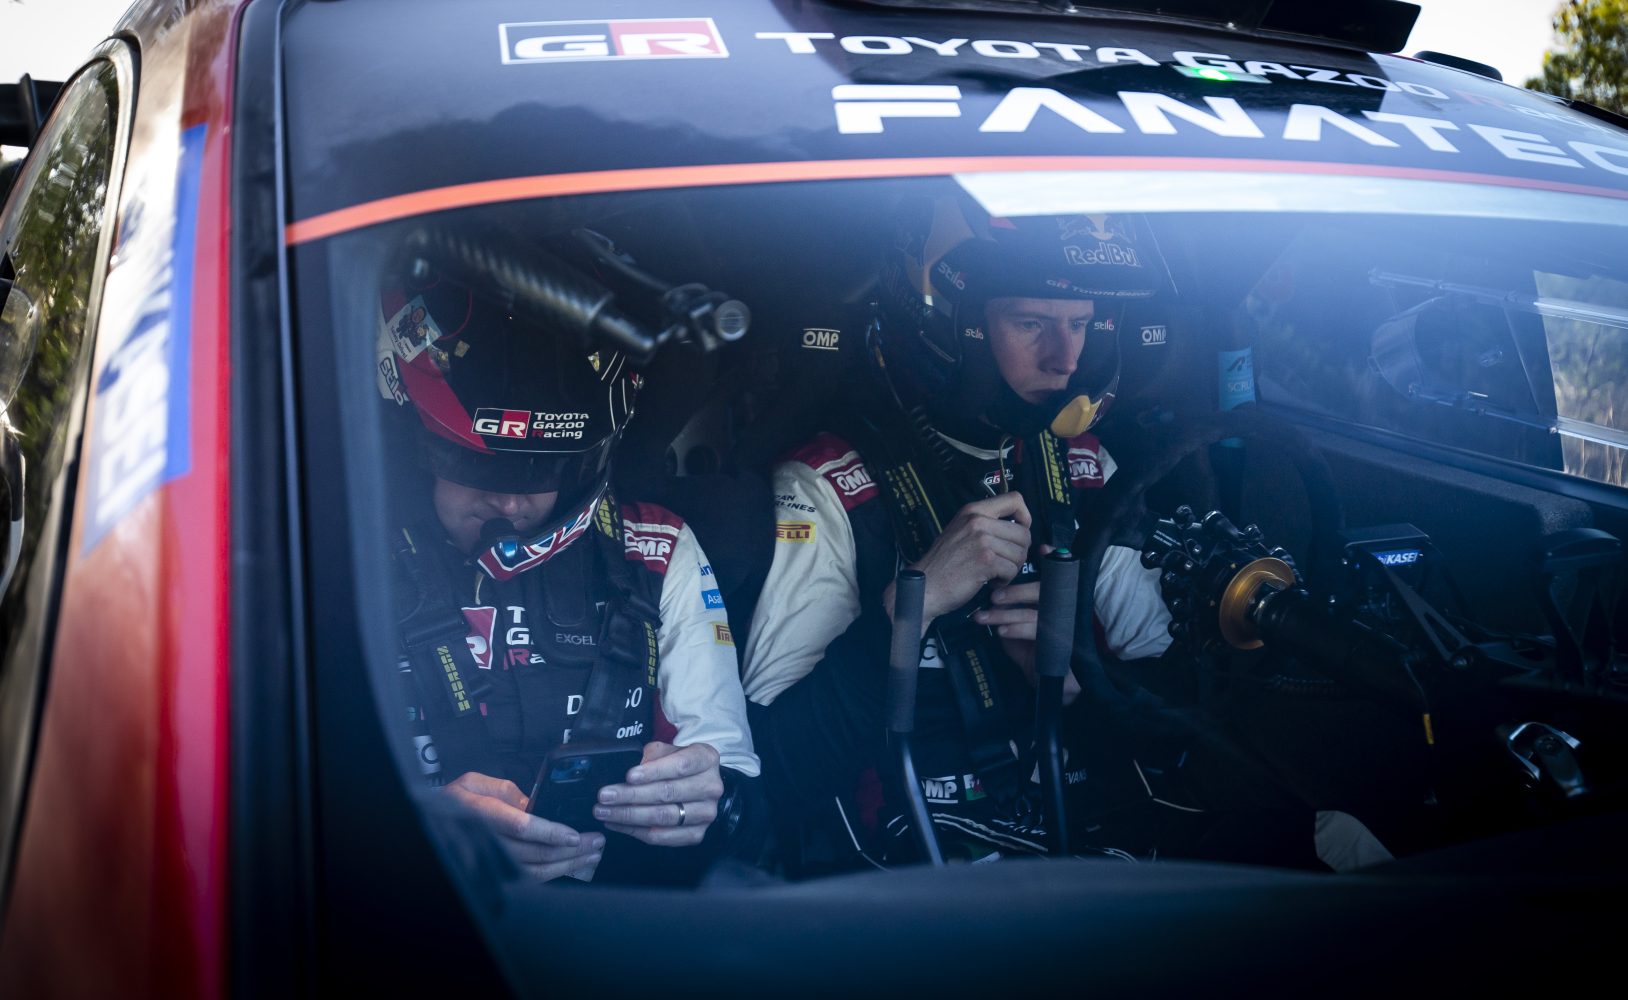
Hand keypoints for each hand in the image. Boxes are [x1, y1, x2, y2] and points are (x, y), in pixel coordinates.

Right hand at [443, 771, 604, 880]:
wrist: (433, 821)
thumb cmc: (457, 799)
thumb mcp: (477, 782)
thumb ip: (508, 792)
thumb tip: (537, 807)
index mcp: (481, 812)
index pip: (520, 826)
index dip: (549, 833)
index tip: (573, 835)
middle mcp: (486, 840)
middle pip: (533, 853)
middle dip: (569, 850)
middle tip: (595, 842)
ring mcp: (491, 860)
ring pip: (534, 871)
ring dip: (567, 865)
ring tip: (592, 854)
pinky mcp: (497, 871)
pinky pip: (528, 878)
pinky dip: (554, 874)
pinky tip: (573, 866)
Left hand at [594, 742, 722, 846]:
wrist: (699, 785)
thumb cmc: (678, 765)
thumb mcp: (668, 751)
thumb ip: (652, 755)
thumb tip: (629, 768)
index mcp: (706, 759)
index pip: (680, 765)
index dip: (653, 772)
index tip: (628, 776)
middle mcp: (711, 787)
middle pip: (668, 793)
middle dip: (631, 795)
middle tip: (605, 796)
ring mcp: (705, 813)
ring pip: (663, 817)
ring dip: (629, 816)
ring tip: (605, 811)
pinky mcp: (696, 834)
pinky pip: (662, 837)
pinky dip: (636, 831)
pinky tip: (617, 824)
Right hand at [885, 492, 1031, 626]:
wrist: (925, 585)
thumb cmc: (943, 562)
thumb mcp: (960, 529)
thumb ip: (985, 522)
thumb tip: (1017, 525)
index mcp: (974, 510)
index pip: (1015, 499)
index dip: (1025, 517)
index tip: (1018, 531)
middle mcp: (978, 521)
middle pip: (1024, 533)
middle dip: (1019, 552)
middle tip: (1004, 562)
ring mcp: (982, 541)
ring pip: (1020, 554)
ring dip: (1011, 568)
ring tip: (995, 573)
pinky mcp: (986, 562)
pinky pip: (1012, 570)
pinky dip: (1004, 580)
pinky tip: (991, 582)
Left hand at [973, 561, 1080, 705]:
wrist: (1053, 682)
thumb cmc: (1033, 650)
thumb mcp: (1017, 625)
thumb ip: (1009, 607)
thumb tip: (994, 591)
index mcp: (1059, 601)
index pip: (1058, 576)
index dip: (1052, 561)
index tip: (1040, 550)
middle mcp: (1067, 610)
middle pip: (1045, 592)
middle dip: (1017, 592)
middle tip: (993, 596)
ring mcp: (1068, 627)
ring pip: (1037, 613)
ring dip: (1009, 614)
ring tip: (986, 617)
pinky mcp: (1064, 645)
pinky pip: (1038, 631)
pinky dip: (1018, 629)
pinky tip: (1002, 631)